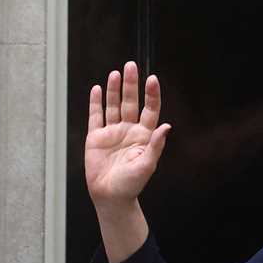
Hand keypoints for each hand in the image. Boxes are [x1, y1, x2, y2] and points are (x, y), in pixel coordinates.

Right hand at [84, 61, 171, 212]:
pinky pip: (96, 116)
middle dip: (131, 85)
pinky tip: (98, 89)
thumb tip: (167, 126)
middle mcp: (129, 130)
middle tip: (131, 66)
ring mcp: (112, 132)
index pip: (150, 109)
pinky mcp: (96, 138)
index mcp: (144, 135)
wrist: (110, 197)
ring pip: (113, 106)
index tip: (152, 79)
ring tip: (116, 73)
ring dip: (114, 90)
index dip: (151, 95)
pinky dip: (96, 103)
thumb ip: (156, 145)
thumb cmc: (131, 184)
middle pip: (130, 102)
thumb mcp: (147, 165)